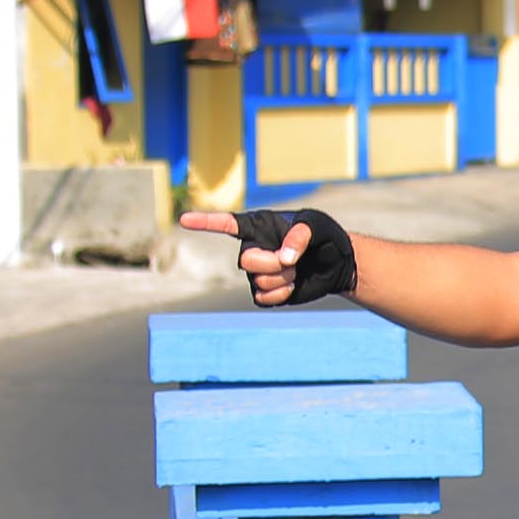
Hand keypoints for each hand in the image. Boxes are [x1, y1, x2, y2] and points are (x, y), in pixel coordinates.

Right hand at [178, 208, 357, 306]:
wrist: (335, 263)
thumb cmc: (324, 236)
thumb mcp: (316, 226)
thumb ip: (299, 235)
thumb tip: (284, 257)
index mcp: (258, 227)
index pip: (226, 224)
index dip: (204, 222)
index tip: (183, 219)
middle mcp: (252, 249)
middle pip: (246, 261)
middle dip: (272, 263)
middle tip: (293, 260)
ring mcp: (256, 273)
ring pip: (259, 282)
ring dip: (283, 279)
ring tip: (296, 270)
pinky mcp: (265, 293)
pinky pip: (264, 298)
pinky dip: (282, 294)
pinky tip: (292, 286)